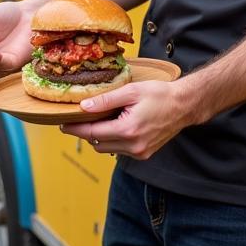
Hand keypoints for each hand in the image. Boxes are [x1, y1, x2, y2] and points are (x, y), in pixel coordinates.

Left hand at [60, 79, 193, 158]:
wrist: (183, 105)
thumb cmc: (159, 94)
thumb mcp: (130, 91)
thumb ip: (106, 100)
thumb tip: (83, 107)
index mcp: (128, 130)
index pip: (92, 132)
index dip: (75, 128)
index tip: (62, 124)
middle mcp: (133, 146)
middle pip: (97, 143)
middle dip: (85, 132)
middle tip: (77, 118)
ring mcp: (140, 152)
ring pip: (107, 148)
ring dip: (99, 136)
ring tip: (97, 119)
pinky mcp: (144, 153)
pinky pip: (119, 150)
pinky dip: (112, 140)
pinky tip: (114, 125)